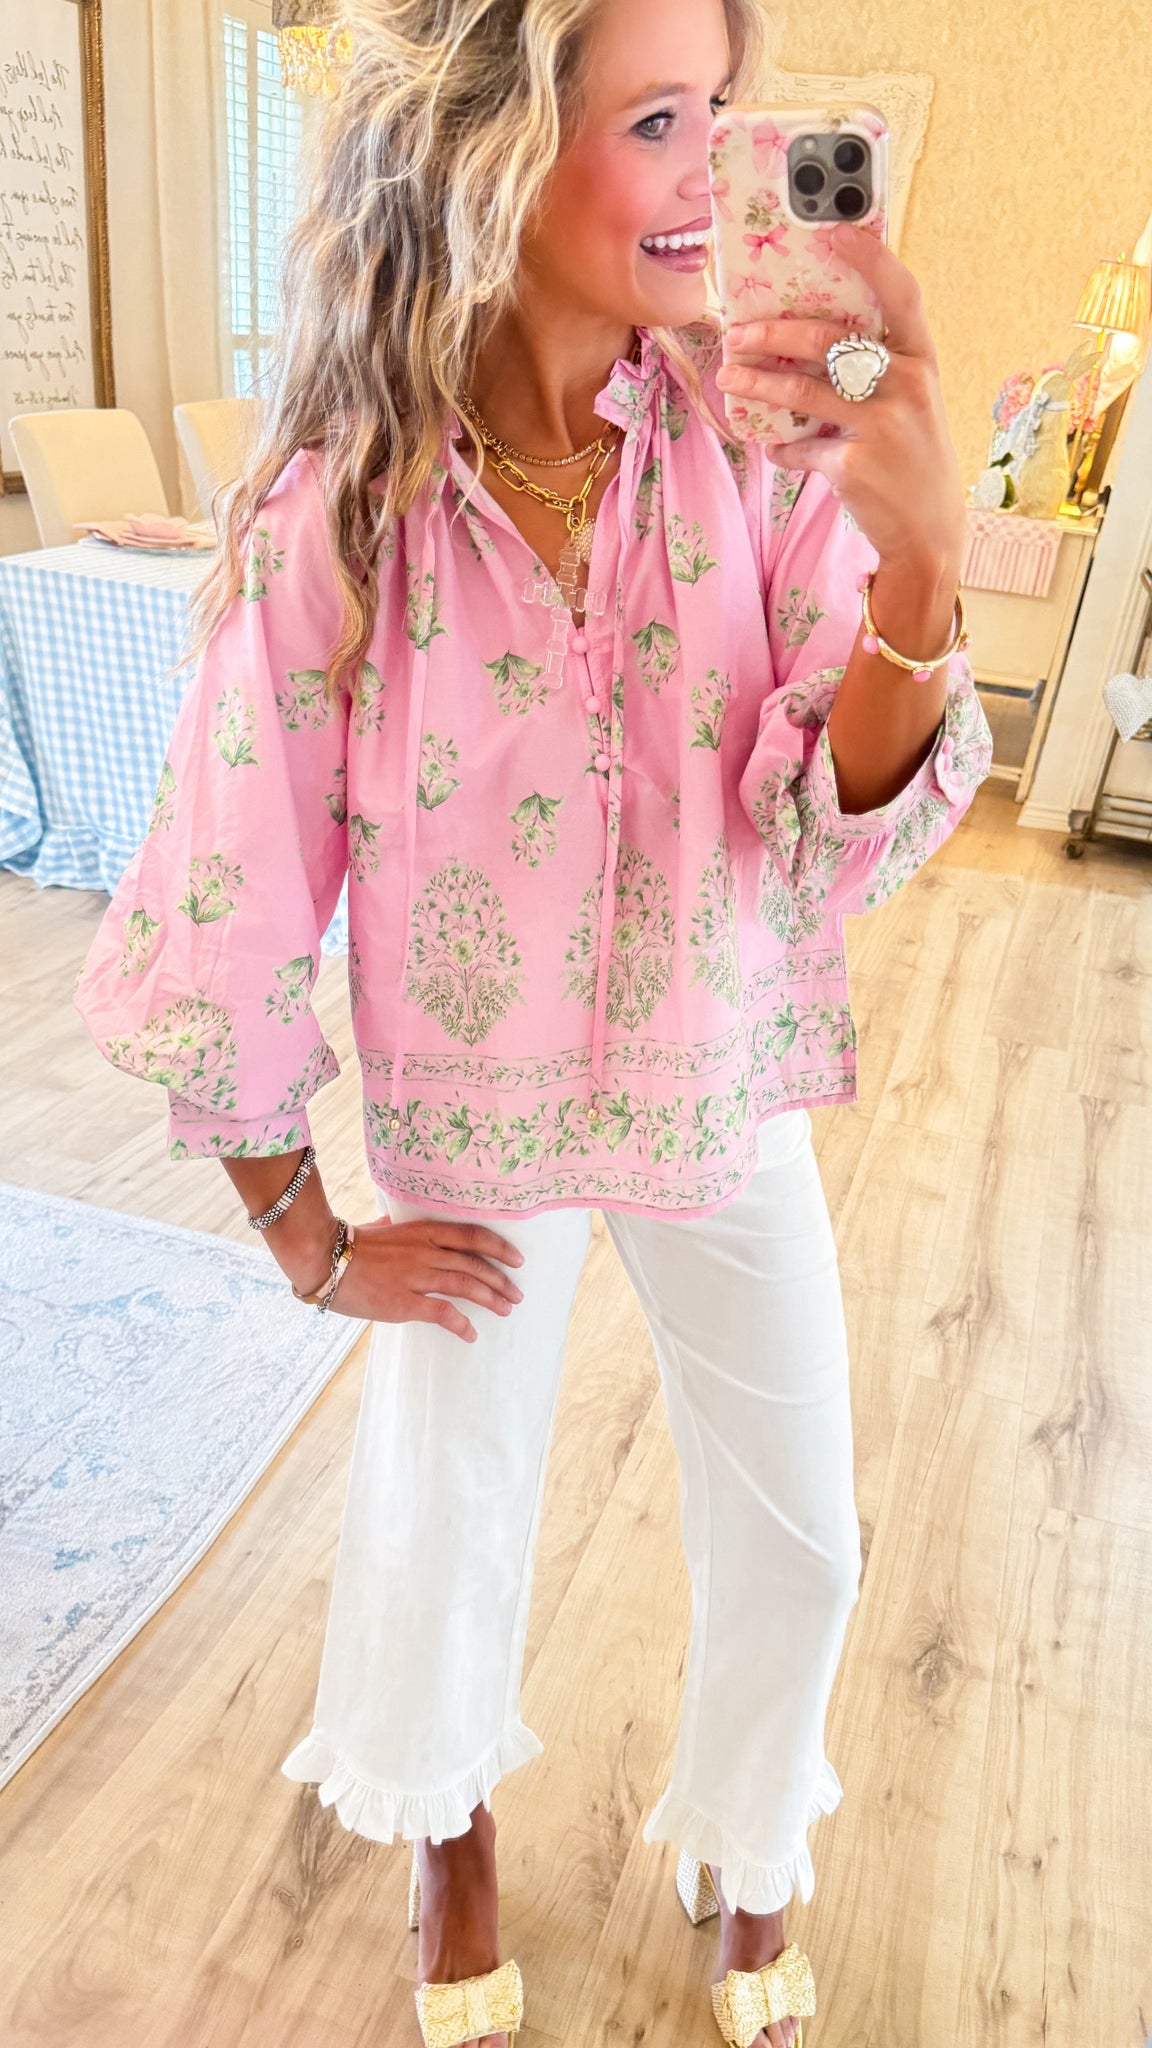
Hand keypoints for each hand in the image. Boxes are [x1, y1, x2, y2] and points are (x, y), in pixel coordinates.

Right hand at [324, 1214, 525, 1342]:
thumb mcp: (379, 1227)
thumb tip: (394, 1220)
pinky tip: (471, 1334)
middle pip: (474, 1264)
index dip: (498, 1247)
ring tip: (506, 1309)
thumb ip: (395, 1226)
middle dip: (501, 1280)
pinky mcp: (404, 1302)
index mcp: (422, 1231)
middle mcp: (425, 1252)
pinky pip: (442, 1313)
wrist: (324, 1260)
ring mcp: (416, 1276)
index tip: (517, 1258)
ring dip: (491, 1299)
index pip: (471, 1235)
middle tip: (517, 1294)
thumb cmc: (349, 1245)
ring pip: (465, 1286)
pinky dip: (461, 1324)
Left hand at [715, 220, 967, 576]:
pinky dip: (784, 448)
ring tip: (730, 376)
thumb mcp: (912, 406)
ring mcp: (881, 426)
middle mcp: (905, 386)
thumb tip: (810, 339)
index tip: (832, 230)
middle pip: (827, 341)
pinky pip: (801, 446)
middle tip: (737, 332)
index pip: (901, 294)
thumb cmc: (914, 462)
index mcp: (921, 361)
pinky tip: (775, 448)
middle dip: (773, 334)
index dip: (869, 257)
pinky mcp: (853, 465)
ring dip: (758, 384)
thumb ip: (878, 370)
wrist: (929, 535)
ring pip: (802, 392)